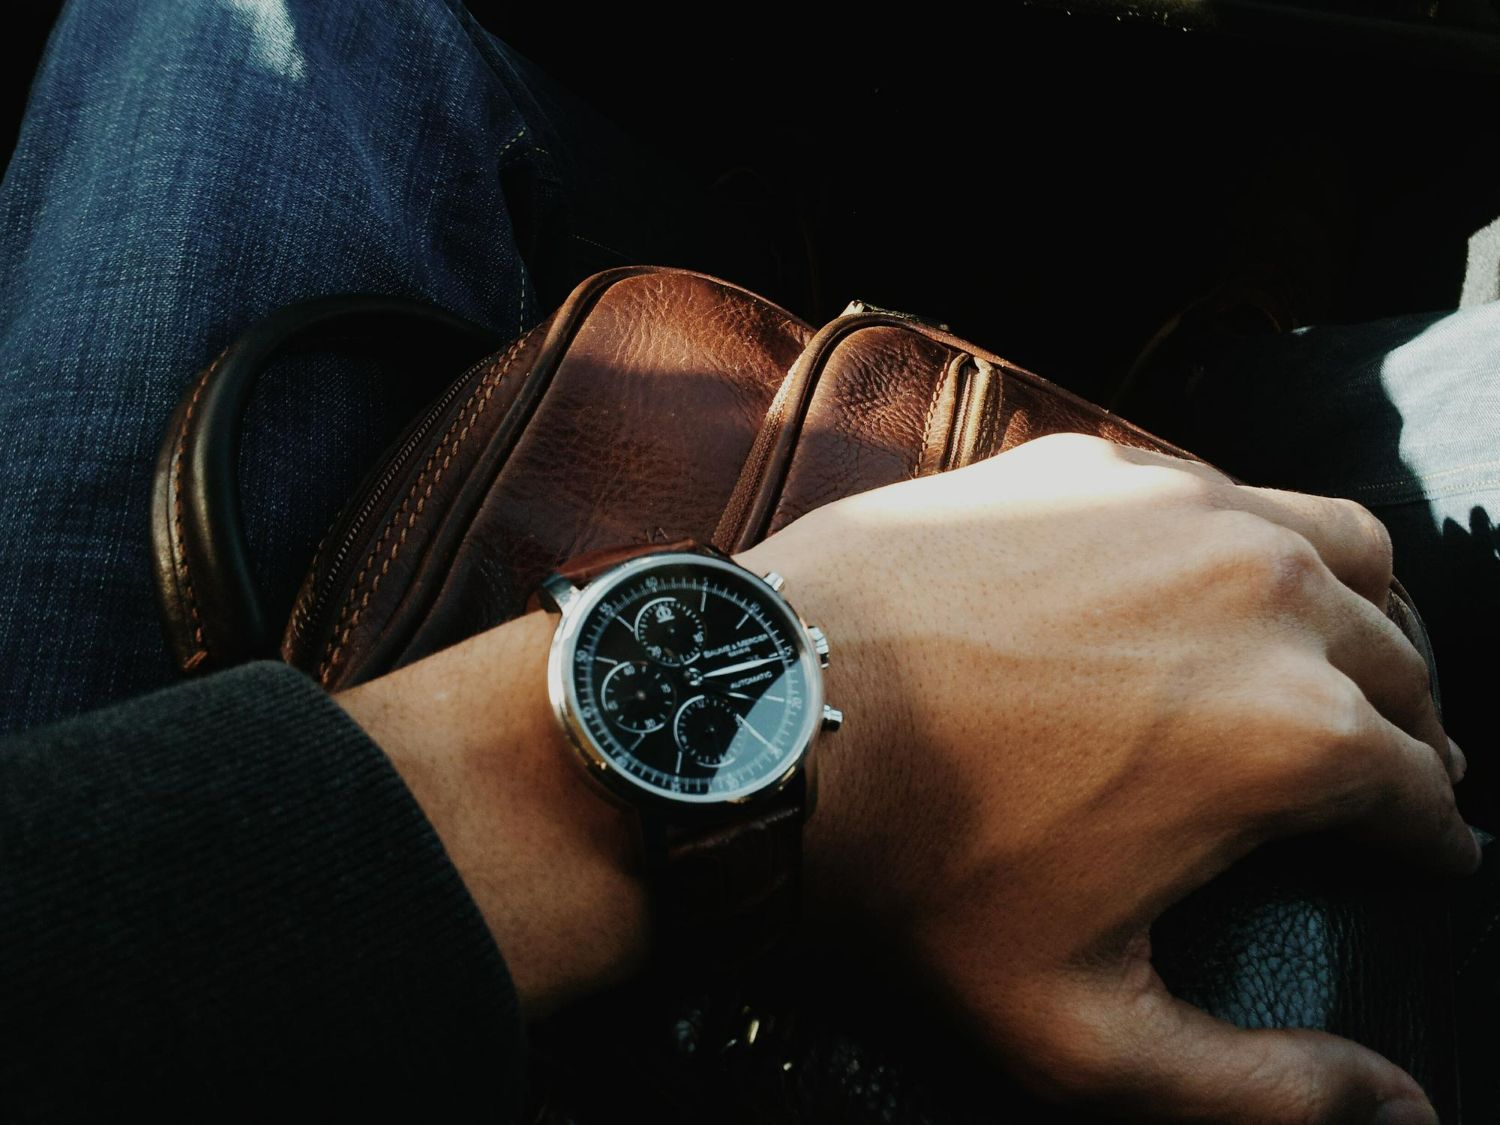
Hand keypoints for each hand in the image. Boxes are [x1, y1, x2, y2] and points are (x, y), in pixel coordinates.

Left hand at [736, 434, 1474, 1124]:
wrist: (765, 721)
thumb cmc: (914, 876)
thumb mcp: (1082, 1030)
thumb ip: (1262, 1092)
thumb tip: (1407, 1115)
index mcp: (1294, 733)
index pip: (1422, 794)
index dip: (1429, 841)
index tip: (1421, 854)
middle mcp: (1263, 589)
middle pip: (1402, 662)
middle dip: (1409, 729)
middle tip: (1384, 771)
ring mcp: (1176, 505)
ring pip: (1340, 546)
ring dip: (1364, 614)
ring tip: (1337, 665)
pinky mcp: (1091, 462)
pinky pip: (1223, 489)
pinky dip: (1255, 542)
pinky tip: (1211, 587)